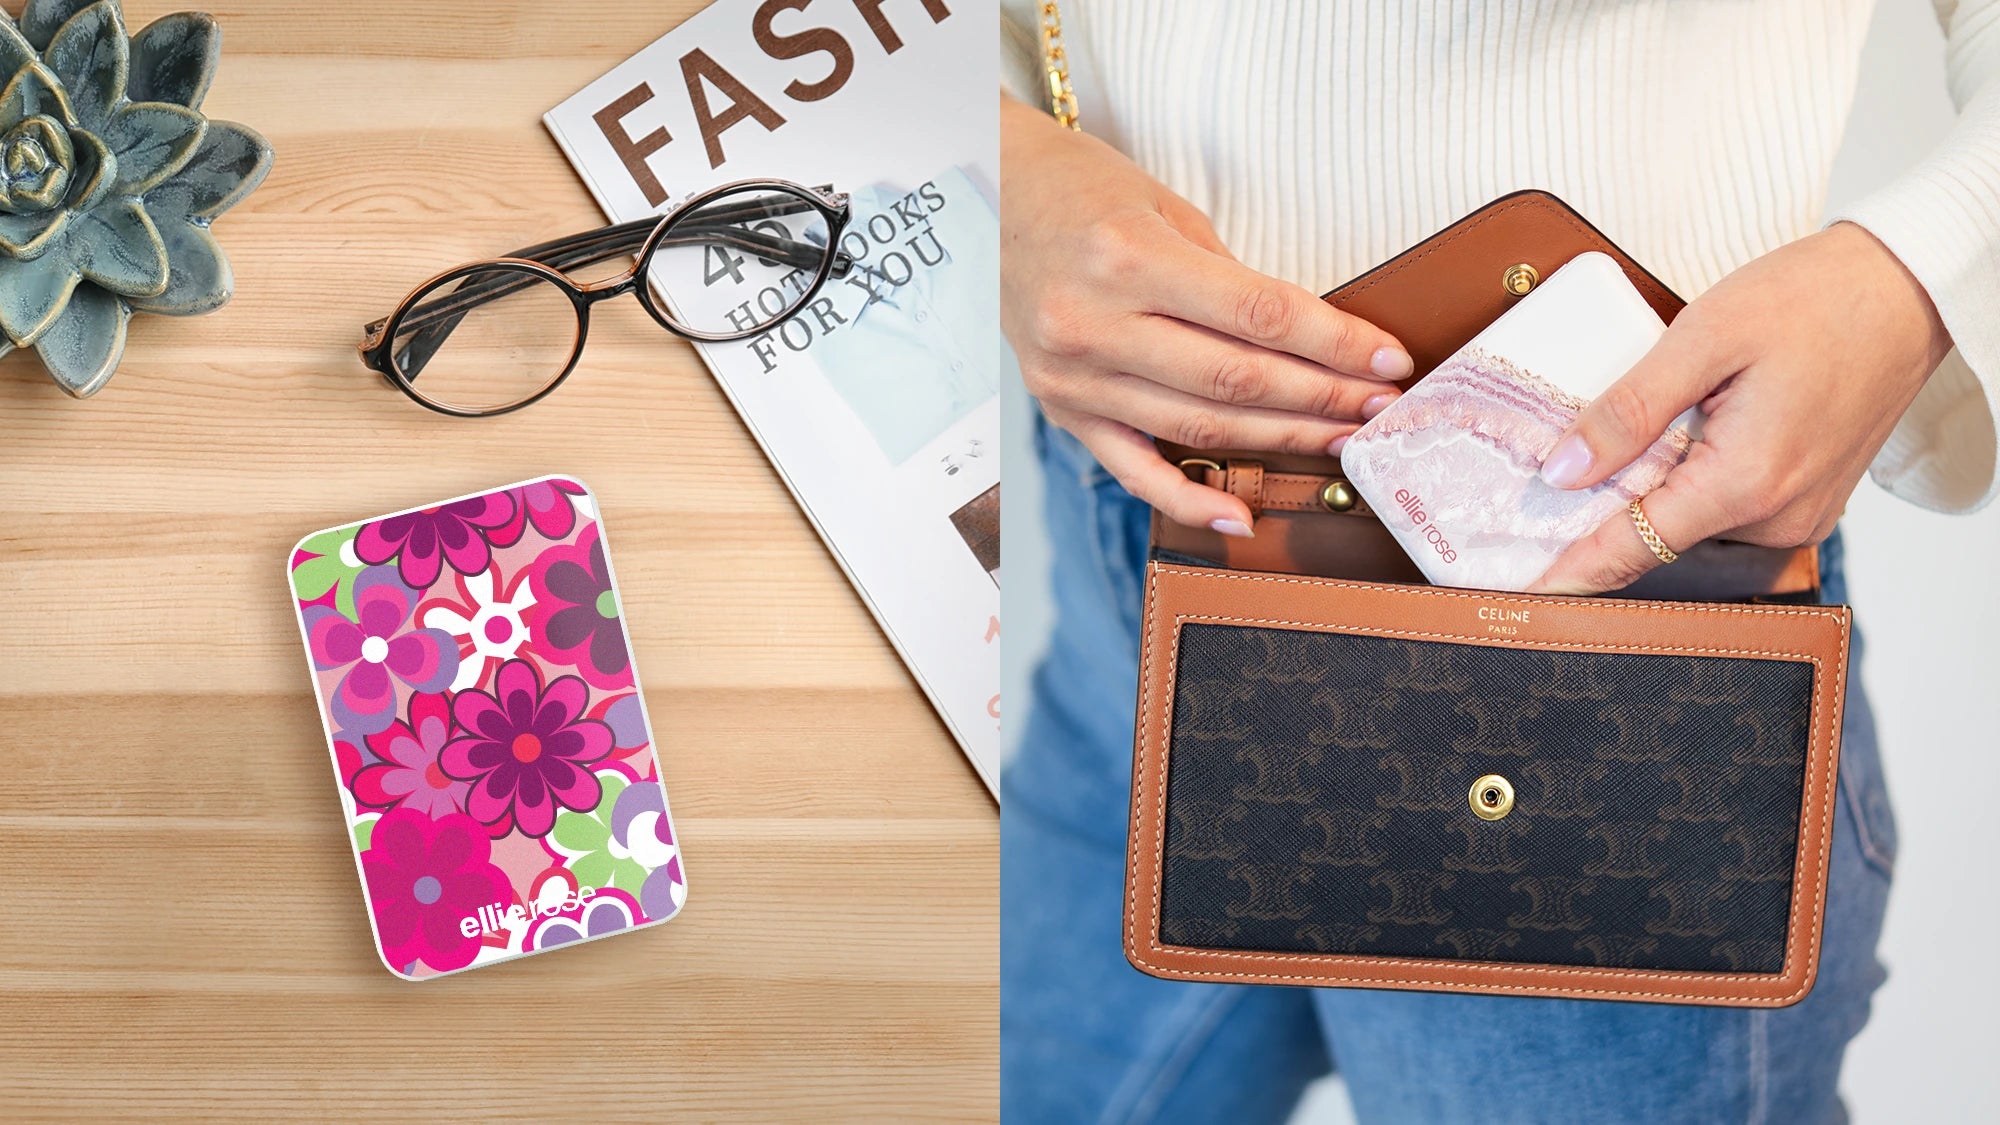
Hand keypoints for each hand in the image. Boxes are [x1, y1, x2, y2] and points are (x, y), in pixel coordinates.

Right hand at [1000, 96, 1411, 535]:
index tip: (1386, 359)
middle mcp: (1096, 324)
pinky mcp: (1063, 409)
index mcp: (1128, 259)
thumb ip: (1230, 279)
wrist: (987, 200)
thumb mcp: (1166, 210)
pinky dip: (1188, 501)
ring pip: (1199, 427)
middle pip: (1236, 379)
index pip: (1257, 314)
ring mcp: (1074, 377)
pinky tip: (1240, 517)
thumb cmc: (1083, 192)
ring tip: (1340, 439)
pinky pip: (1133, 470)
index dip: (1334, 343)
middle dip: (1322, 396)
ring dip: (1281, 439)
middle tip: (1380, 406)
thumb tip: (1309, 342)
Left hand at [1530, 222, 1951, 593]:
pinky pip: (1725, 507)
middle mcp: (1777, 518)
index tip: (1520, 593)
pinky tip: (1682, 434)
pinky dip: (1690, 480)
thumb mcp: (1704, 337)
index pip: (1632, 548)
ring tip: (1631, 434)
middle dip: (1601, 512)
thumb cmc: (1818, 298)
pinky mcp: (1806, 501)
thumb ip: (1628, 410)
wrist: (1908, 288)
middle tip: (1547, 478)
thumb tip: (1562, 470)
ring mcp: (1797, 515)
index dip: (1570, 571)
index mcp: (1747, 483)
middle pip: (1656, 536)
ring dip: (1651, 489)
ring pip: (1689, 521)